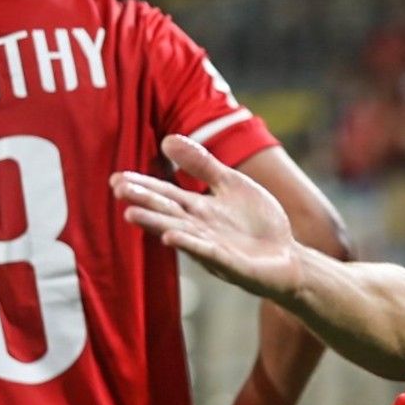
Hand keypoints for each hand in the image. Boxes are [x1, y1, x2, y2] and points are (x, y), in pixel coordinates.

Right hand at [113, 135, 303, 299]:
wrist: (288, 256)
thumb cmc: (256, 222)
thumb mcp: (230, 185)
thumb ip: (202, 165)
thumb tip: (167, 139)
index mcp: (198, 210)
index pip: (166, 195)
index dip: (143, 186)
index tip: (116, 178)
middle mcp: (199, 229)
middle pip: (167, 212)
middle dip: (144, 201)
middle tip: (118, 189)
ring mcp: (214, 248)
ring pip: (181, 233)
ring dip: (157, 224)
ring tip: (131, 214)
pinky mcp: (233, 265)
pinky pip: (210, 254)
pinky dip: (192, 245)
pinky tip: (171, 237)